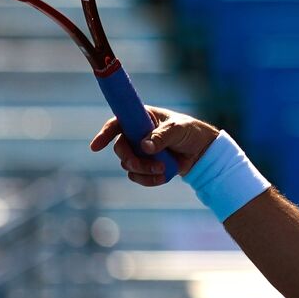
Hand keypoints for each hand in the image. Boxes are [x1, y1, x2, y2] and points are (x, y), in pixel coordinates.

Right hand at [89, 106, 219, 185]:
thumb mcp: (179, 130)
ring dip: (143, 170)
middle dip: (130, 159)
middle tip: (144, 165)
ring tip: (163, 169)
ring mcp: (140, 151)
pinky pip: (137, 176)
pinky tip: (163, 177)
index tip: (96, 147)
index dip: (105, 134)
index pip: (118, 123)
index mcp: (142, 118)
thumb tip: (145, 147)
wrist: (203, 151)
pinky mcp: (146, 165)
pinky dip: (148, 180)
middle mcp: (137, 133)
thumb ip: (162, 136)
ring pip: (128, 164)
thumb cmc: (191, 132)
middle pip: (120, 148)